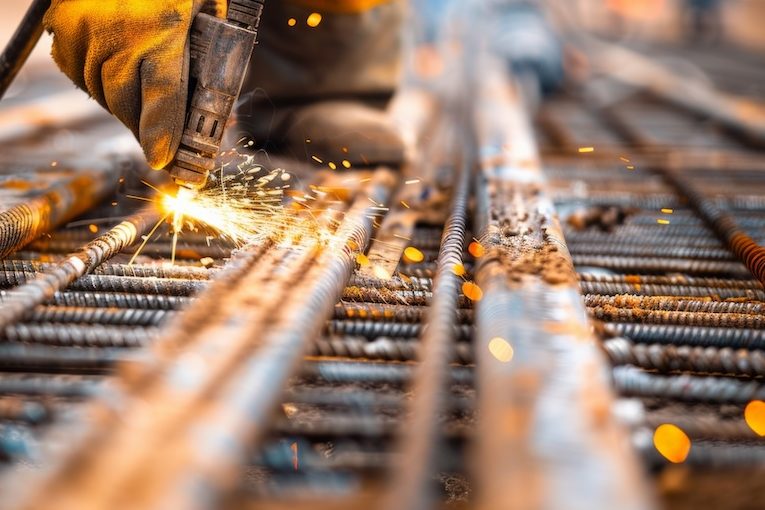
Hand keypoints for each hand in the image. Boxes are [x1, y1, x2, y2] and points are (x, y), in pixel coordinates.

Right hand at [44, 0, 224, 168]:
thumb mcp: (207, 12)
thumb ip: (209, 55)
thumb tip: (213, 105)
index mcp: (164, 31)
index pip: (162, 99)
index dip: (162, 136)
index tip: (162, 161)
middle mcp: (120, 34)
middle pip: (127, 104)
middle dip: (144, 130)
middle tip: (157, 146)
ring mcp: (86, 29)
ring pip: (100, 92)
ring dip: (121, 108)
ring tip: (139, 111)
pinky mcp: (63, 24)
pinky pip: (77, 71)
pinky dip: (95, 83)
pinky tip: (114, 79)